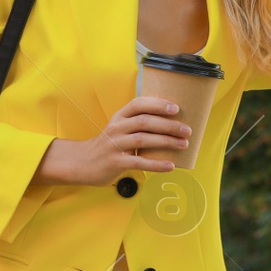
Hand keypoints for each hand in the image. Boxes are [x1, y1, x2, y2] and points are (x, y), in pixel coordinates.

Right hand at [33, 96, 190, 184]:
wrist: (83, 163)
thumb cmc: (109, 144)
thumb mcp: (119, 128)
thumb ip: (138, 123)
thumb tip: (172, 121)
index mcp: (119, 116)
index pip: (139, 104)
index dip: (158, 104)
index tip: (176, 109)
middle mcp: (117, 128)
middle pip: (145, 122)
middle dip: (169, 125)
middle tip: (187, 130)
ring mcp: (115, 145)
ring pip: (143, 140)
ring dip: (166, 142)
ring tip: (183, 145)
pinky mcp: (115, 162)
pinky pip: (139, 162)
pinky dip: (156, 164)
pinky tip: (170, 166)